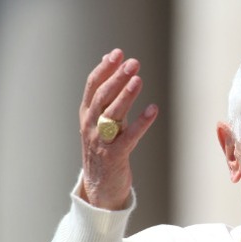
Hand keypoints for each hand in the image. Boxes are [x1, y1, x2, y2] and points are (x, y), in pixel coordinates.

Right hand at [79, 48, 157, 209]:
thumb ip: (105, 97)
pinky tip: (153, 109)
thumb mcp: (100, 122)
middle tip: (132, 62)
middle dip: (117, 78)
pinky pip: (129, 137)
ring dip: (125, 95)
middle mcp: (91, 127)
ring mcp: (101, 142)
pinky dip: (141, 122)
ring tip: (138, 79)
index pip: (92, 87)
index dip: (104, 69)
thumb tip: (109, 65)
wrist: (100, 188)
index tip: (117, 53)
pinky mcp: (115, 157)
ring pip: (112, 114)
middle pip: (102, 97)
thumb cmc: (104, 150)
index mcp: (87, 116)